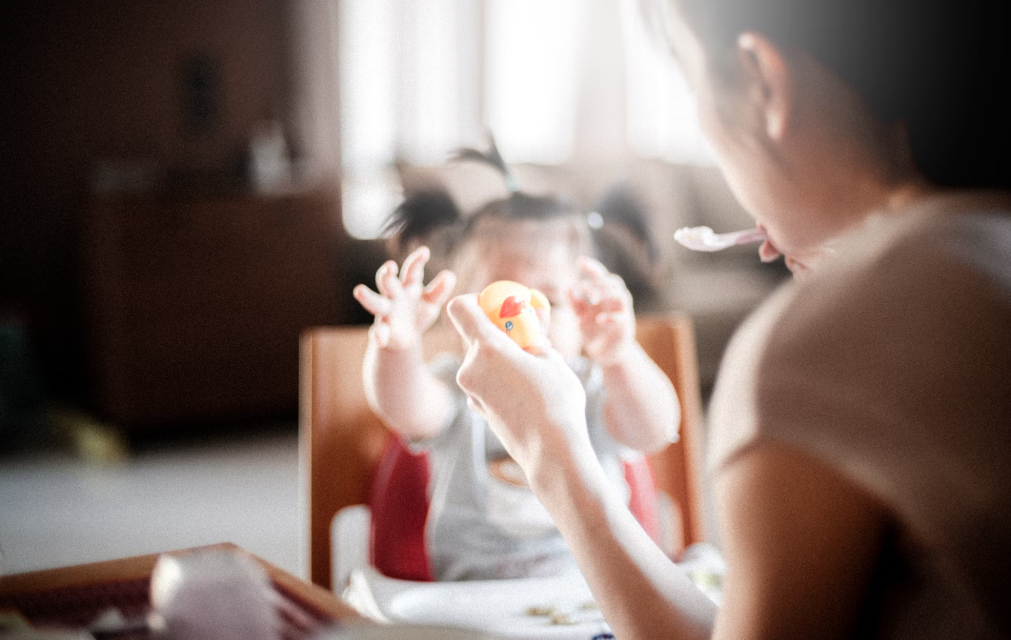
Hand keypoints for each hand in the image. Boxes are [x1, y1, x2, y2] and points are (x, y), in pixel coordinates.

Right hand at [353, 246, 456, 349]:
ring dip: (368, 297)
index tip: (425, 252)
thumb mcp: (431, 303)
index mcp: (408, 286)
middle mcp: (394, 296)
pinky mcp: (383, 331)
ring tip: (359, 290)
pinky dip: (378, 335)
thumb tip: (450, 275)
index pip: (411, 271)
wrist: (406, 338)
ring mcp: (386, 312)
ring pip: (375, 302)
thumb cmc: (418, 313)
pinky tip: (380, 338)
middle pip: (388, 282)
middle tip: (389, 266)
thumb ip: (439, 290)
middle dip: (387, 274)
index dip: (417, 261)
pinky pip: (378, 332)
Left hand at [446, 294, 591, 478]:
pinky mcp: (477, 408)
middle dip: (498, 331)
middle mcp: (470, 368)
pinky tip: (526, 389)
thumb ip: (534, 335)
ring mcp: (470, 391)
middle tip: (527, 336)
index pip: (460, 308)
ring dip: (501, 355)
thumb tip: (531, 317)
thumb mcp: (551, 359)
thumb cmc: (556, 402)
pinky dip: (500, 377)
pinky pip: (484, 380)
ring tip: (533, 366)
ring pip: (481, 359)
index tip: (499, 307)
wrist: (551, 453)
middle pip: (474, 334)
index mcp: (487, 349)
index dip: (476, 301)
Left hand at [571, 258, 635, 365]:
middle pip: (615, 282)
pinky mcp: (625, 327)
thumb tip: (569, 287)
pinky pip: (622, 318)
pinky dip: (610, 317)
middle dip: (600, 282)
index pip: (602, 276)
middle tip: (585, 288)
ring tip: (592, 299)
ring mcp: (622, 313)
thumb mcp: (581, 317)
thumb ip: (575, 303)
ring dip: (607, 294)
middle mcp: (615, 302)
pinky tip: (599, 320)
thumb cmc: (595, 332)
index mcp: (604, 296)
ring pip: (622, 296)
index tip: (580, 262)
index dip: (593, 268)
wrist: (607, 354)